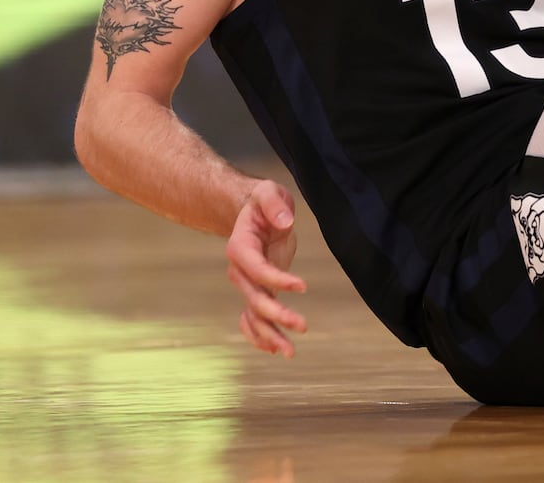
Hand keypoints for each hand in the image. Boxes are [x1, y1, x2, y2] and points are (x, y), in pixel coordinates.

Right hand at [226, 179, 307, 357]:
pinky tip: (275, 348)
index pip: (256, 269)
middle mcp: (240, 270)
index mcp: (240, 247)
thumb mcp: (268, 192)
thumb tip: (285, 222)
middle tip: (303, 326)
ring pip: (253, 314)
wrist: (252, 212)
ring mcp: (247, 283)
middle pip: (254, 298)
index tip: (303, 286)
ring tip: (290, 351)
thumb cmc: (262, 201)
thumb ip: (274, 204)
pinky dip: (260, 334)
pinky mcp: (258, 289)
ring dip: (269, 334)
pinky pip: (254, 317)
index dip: (277, 280)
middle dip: (276, 315)